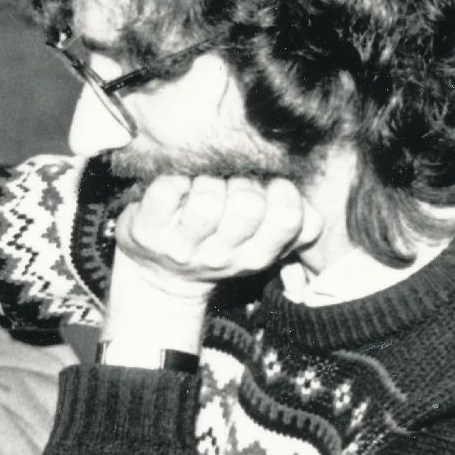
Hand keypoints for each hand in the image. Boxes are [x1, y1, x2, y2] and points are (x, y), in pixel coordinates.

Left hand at [108, 175, 321, 348]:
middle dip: (243, 183)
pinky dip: (172, 179)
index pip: (289, 221)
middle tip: (231, 185)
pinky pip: (166, 191)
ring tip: (203, 186)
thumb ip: (292, 224)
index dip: (283, 193)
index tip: (269, 187)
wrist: (160, 275)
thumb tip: (307, 200)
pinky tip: (176, 186)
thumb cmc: (218, 244)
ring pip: (207, 199)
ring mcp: (181, 246)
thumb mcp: (259, 244)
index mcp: (255, 256)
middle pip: (248, 206)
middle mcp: (220, 256)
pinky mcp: (147, 232)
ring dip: (208, 181)